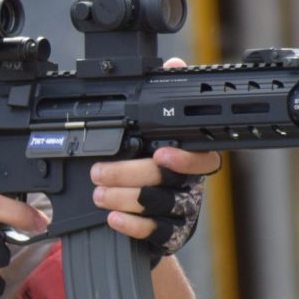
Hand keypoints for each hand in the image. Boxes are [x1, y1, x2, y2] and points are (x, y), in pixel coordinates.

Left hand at [91, 58, 222, 263]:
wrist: (146, 212)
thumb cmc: (149, 166)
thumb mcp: (152, 133)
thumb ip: (161, 101)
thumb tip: (174, 64)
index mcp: (191, 159)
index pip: (201, 157)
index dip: (184, 156)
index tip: (161, 152)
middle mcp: (190, 185)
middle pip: (167, 179)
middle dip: (128, 173)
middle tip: (98, 172)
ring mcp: (182, 212)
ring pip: (158, 204)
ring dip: (123, 197)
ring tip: (98, 193)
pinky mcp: (170, 234)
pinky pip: (155, 232)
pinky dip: (131, 225)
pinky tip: (112, 218)